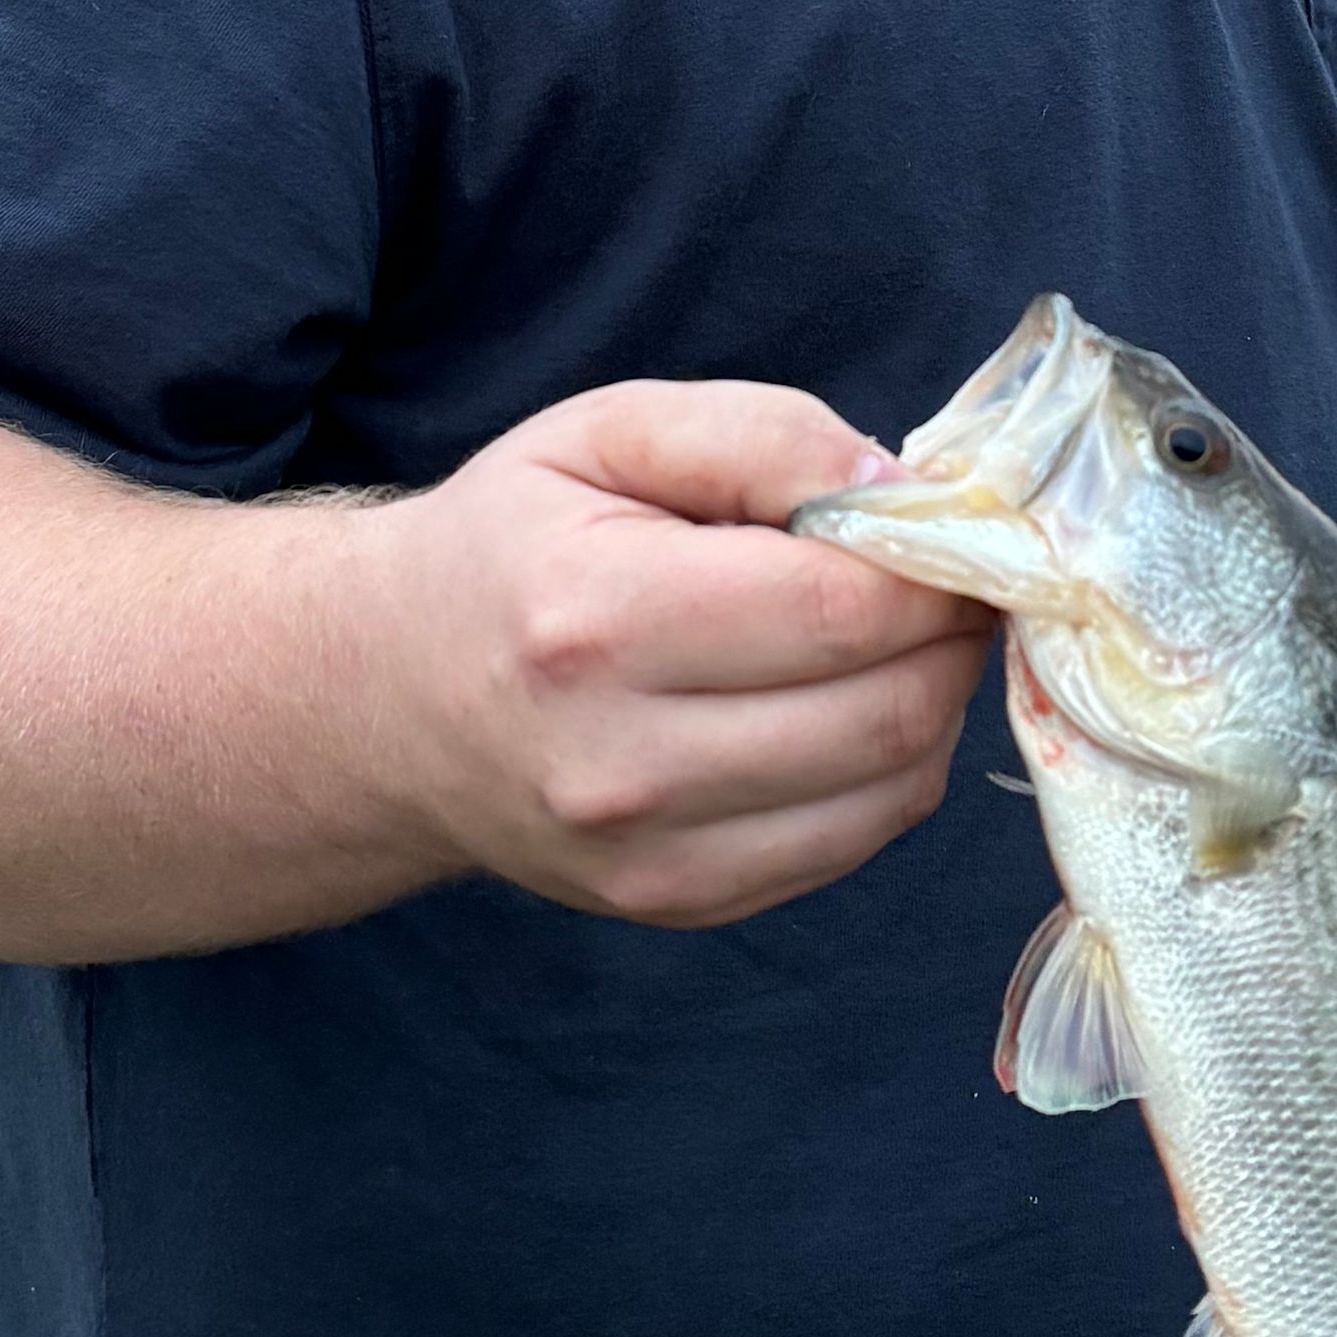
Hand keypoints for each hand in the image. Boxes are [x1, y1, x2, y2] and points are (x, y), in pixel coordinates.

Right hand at [368, 379, 996, 927]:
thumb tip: (900, 494)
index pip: (843, 607)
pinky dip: (888, 772)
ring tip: (895, 640)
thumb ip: (760, 435)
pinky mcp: (673, 904)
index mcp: (597, 618)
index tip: (949, 531)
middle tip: (945, 582)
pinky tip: (846, 708)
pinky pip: (851, 844)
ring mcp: (647, 855)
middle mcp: (620, 760)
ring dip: (933, 706)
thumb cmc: (511, 544)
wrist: (385, 698)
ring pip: (892, 788)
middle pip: (887, 709)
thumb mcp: (608, 433)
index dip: (934, 566)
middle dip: (951, 635)